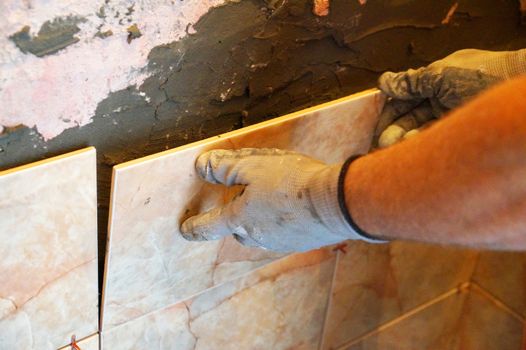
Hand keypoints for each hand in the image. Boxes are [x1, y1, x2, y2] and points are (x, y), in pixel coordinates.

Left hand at [180, 148, 372, 251]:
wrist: (337, 203)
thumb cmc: (293, 182)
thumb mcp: (253, 166)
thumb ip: (224, 168)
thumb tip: (201, 167)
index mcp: (240, 218)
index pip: (208, 226)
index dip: (194, 227)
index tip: (185, 229)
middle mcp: (256, 235)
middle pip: (237, 230)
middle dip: (235, 218)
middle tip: (242, 201)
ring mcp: (279, 242)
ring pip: (259, 232)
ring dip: (259, 219)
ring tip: (270, 201)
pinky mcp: (299, 243)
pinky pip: (280, 233)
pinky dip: (279, 221)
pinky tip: (292, 207)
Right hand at [376, 48, 525, 147]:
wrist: (512, 82)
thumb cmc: (482, 73)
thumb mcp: (440, 75)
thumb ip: (410, 82)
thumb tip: (384, 83)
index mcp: (434, 82)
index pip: (403, 100)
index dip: (388, 114)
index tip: (375, 127)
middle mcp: (440, 100)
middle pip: (408, 118)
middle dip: (392, 131)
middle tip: (380, 143)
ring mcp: (449, 117)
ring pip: (418, 132)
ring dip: (404, 140)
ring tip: (392, 146)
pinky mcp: (459, 132)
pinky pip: (433, 140)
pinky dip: (421, 143)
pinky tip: (413, 144)